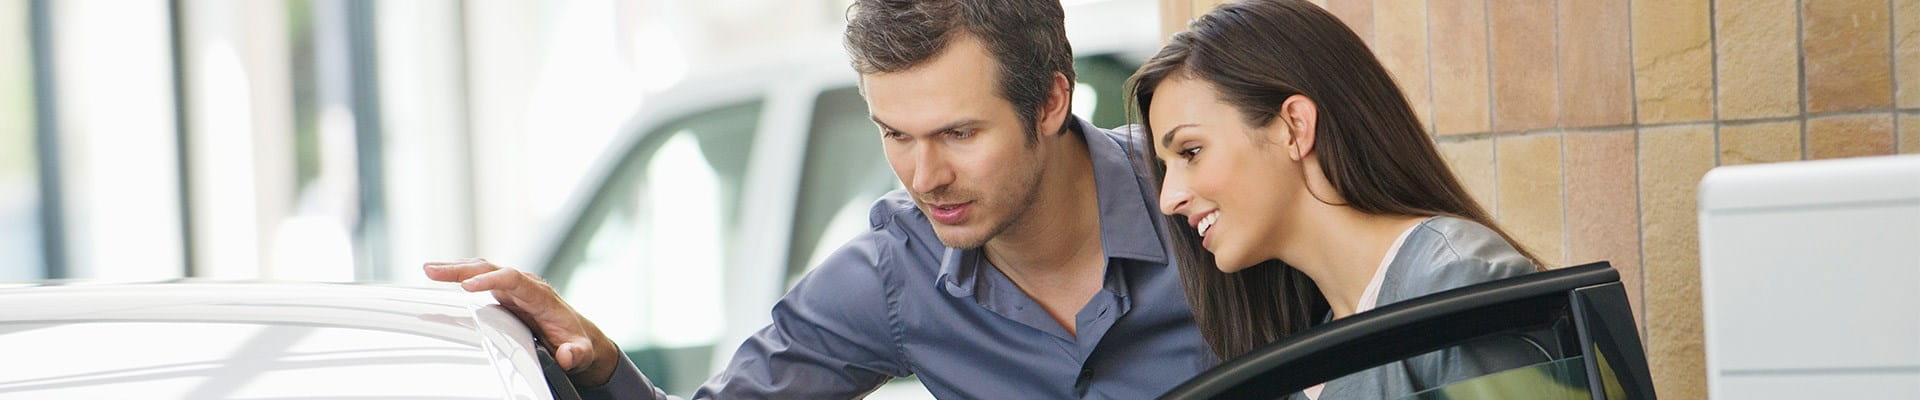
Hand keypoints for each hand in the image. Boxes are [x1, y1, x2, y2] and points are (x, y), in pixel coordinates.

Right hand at [424, 258, 621, 386]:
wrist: (578, 336)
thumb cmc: (577, 342)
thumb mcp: (582, 353)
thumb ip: (575, 354)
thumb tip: (567, 355)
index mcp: (541, 297)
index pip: (514, 280)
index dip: (490, 281)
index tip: (467, 287)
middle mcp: (526, 286)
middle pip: (493, 269)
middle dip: (463, 270)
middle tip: (433, 272)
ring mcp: (514, 288)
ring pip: (484, 270)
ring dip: (456, 268)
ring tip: (428, 269)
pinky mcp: (505, 294)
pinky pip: (481, 278)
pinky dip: (461, 275)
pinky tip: (441, 275)